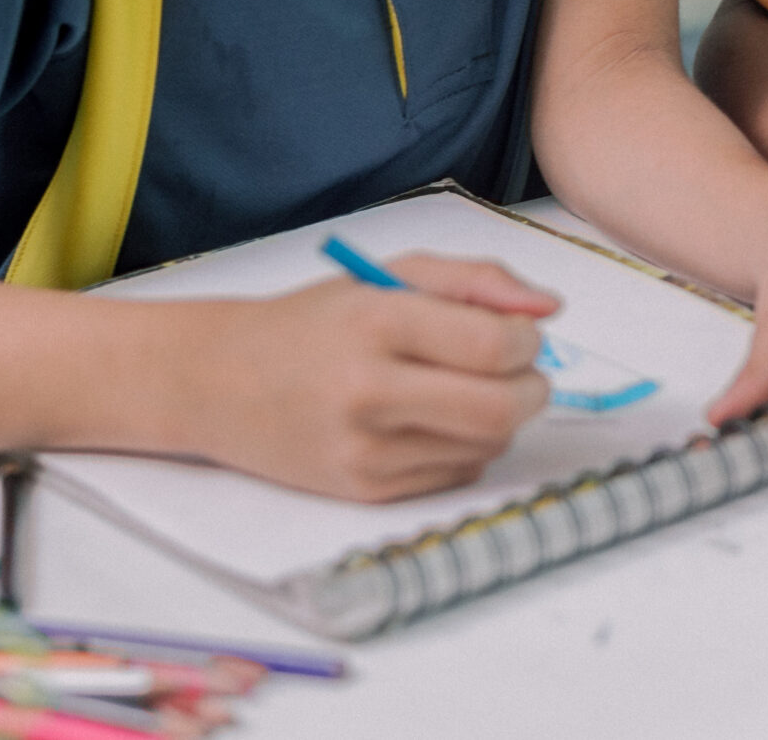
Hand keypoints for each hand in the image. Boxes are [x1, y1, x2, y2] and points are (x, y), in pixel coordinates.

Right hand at [174, 254, 557, 501]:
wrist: (217, 382)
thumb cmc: (315, 322)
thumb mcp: (390, 275)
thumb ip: (478, 282)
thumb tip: (550, 309)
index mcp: (377, 322)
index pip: (493, 344)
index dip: (528, 341)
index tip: (519, 334)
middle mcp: (368, 390)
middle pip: (501, 409)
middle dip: (533, 388)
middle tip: (521, 372)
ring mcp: (364, 448)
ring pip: (488, 445)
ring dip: (501, 418)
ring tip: (465, 391)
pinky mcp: (363, 490)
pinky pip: (457, 474)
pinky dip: (466, 447)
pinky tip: (432, 422)